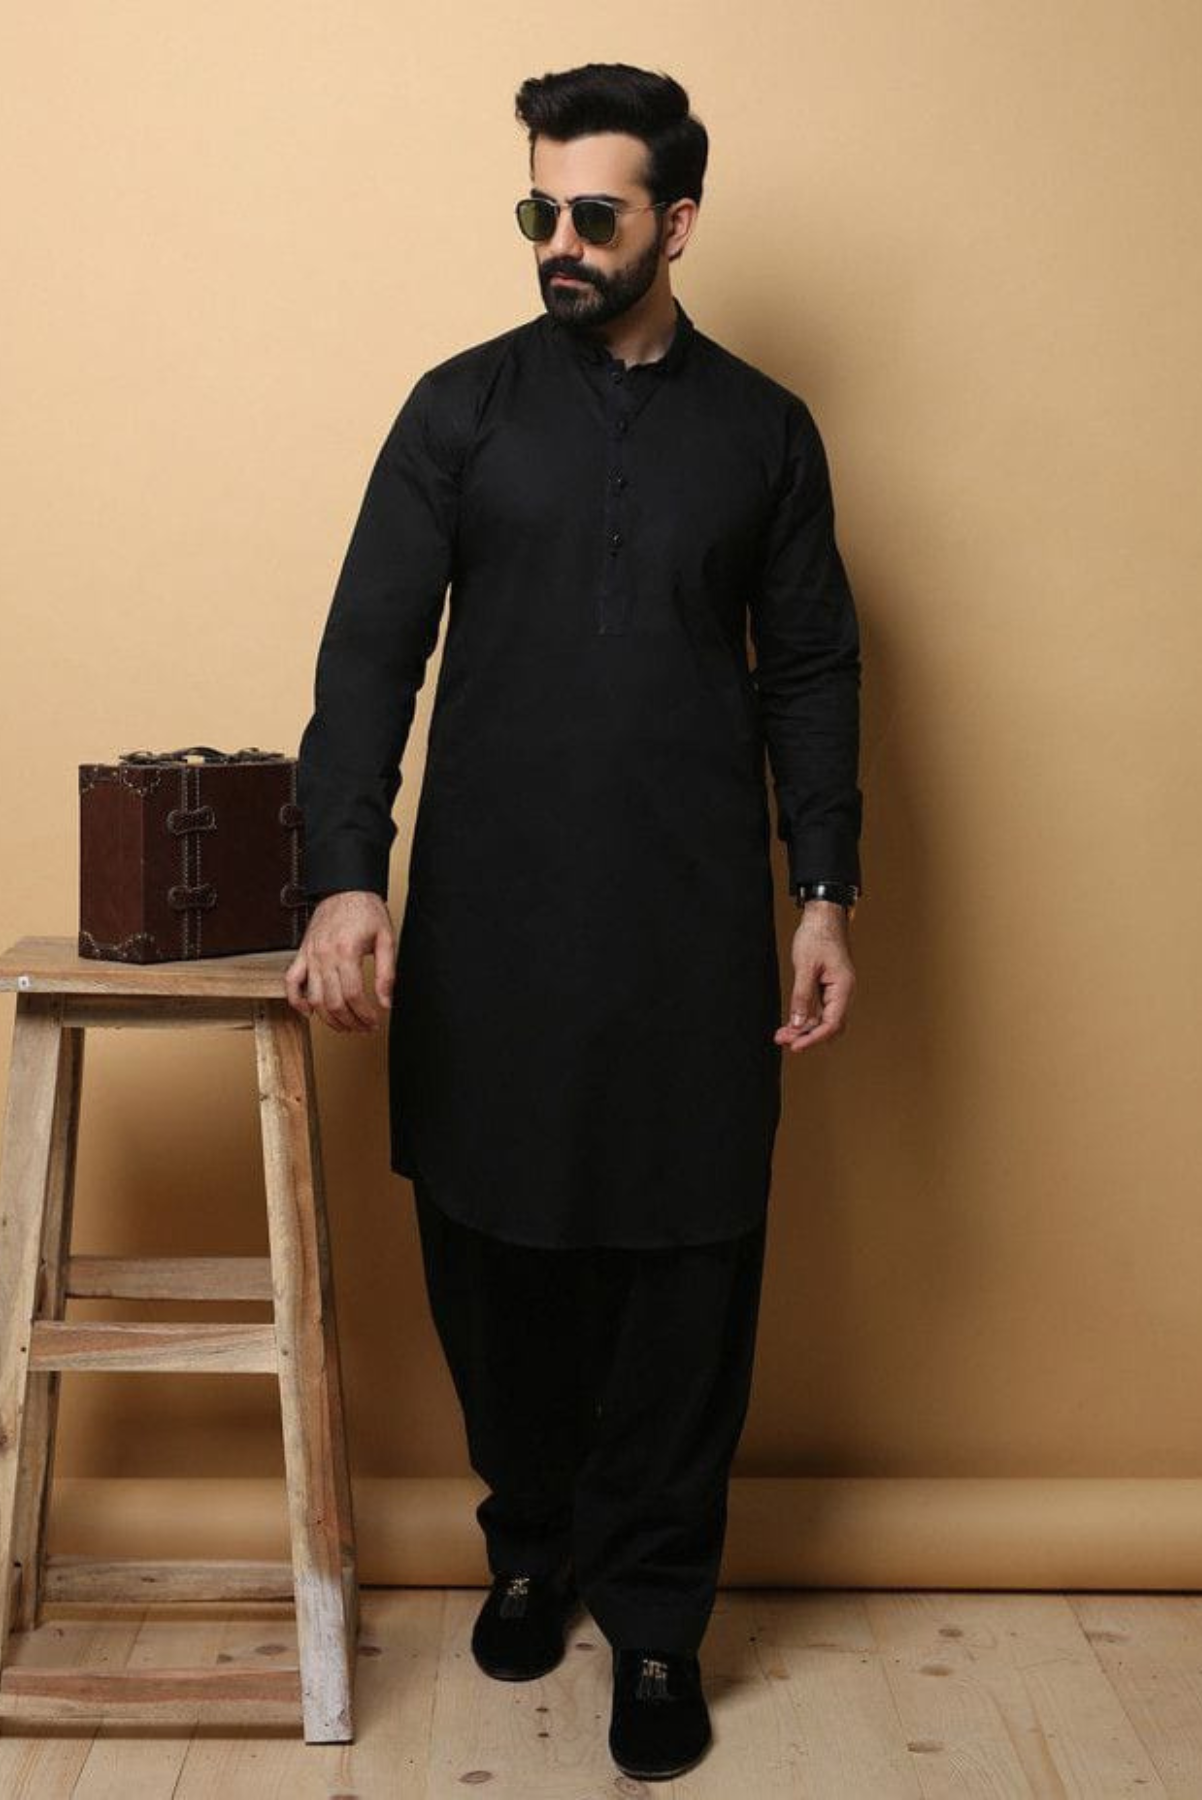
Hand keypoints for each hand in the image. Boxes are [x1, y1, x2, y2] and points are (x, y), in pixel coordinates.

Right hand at [284, 891, 395, 1033]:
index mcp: (346, 951)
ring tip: (345, 1025)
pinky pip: (291, 982)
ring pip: (313, 998)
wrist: (345, 887)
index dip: (364, 1014)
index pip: (353, 995)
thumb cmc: (366, 910)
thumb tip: (386, 1002)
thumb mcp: (386, 939)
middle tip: (363, 1028)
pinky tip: (309, 1012)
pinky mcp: (302, 954)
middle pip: (333, 1002)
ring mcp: (310, 956)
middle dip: (350, 1021)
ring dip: (328, 1018)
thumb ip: (387, 973)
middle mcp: (324, 956)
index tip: (373, 1022)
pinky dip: (296, 1001)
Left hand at [774, 901, 855, 1053]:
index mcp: (843, 988)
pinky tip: (790, 1024)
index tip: (795, 1047)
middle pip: (829, 1026)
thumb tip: (797, 1023)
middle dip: (807, 1037)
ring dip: (804, 1029)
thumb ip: (801, 996)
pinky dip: (805, 1018)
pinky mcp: (828, 988)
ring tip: (781, 1035)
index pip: (832, 1023)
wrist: (823, 917)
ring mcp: (836, 991)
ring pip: (823, 1020)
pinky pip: (819, 1010)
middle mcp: (843, 993)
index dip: (813, 1038)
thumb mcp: (805, 966)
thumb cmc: (817, 936)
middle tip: (783, 1040)